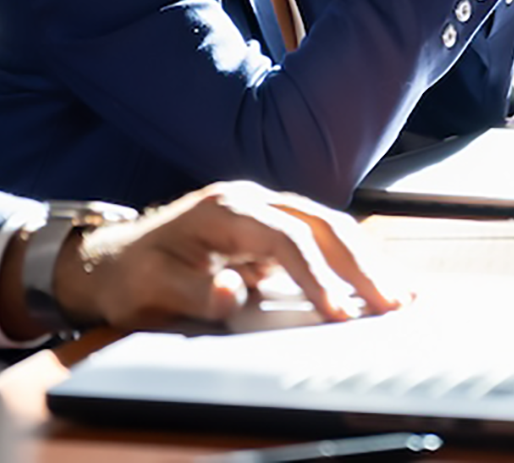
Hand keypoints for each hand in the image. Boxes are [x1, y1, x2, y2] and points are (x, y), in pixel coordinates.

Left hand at [49, 181, 405, 330]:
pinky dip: (351, 259)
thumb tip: (231, 293)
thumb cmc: (132, 275)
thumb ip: (194, 292)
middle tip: (393, 302)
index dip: (317, 276)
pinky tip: (376, 279)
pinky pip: (320, 238)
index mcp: (225, 209)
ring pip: (327, 225)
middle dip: (360, 264)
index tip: (340, 313)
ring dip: (365, 258)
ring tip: (401, 292)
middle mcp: (251, 200)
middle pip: (319, 223)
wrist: (112, 259)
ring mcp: (264, 211)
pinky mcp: (271, 229)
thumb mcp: (152, 288)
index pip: (286, 239)